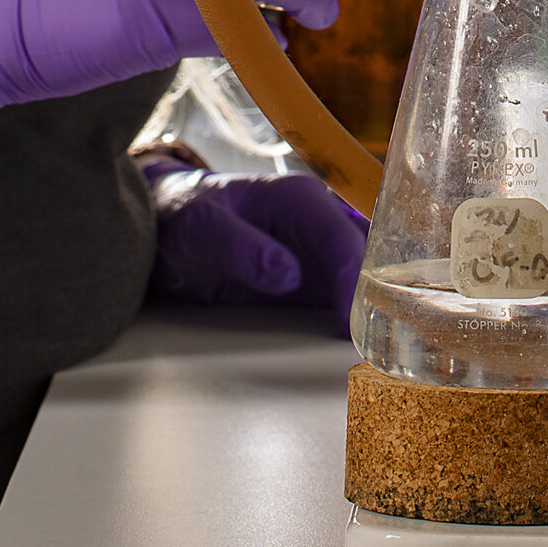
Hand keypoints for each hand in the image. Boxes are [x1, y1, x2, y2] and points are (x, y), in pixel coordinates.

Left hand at [144, 162, 367, 325]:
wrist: (168, 229)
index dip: (352, 278)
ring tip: (379, 348)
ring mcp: (317, 255)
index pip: (339, 237)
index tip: (350, 319)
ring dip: (373, 311)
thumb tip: (288, 274)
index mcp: (297, 198)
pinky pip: (342, 300)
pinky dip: (355, 319)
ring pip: (363, 281)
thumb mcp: (205, 228)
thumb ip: (243, 248)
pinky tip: (363, 344)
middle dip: (377, 297)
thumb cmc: (186, 215)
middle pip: (363, 259)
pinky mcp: (310, 283)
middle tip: (377, 341)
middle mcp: (317, 224)